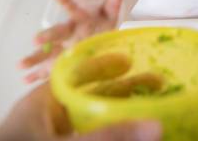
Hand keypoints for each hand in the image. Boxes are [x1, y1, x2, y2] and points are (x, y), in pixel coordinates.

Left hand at [0, 82, 160, 140]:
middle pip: (88, 98)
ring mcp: (46, 133)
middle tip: (149, 93)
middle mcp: (44, 114)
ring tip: (141, 118)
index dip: (108, 66)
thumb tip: (154, 125)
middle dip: (119, 95)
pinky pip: (80, 135)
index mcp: (43, 99)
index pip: (80, 72)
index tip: (135, 64)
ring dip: (112, 119)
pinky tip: (117, 136)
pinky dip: (100, 134)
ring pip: (85, 120)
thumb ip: (107, 135)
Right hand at [19, 0, 122, 82]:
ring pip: (48, 51)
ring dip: (35, 57)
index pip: (74, 9)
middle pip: (58, 33)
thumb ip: (114, 1)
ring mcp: (62, 45)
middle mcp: (69, 32)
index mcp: (81, 19)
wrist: (92, 22)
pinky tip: (25, 80)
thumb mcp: (110, 10)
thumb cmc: (102, 18)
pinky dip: (37, 74)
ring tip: (20, 65)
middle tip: (36, 39)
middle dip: (48, 36)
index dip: (66, 1)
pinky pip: (48, 66)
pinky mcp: (59, 58)